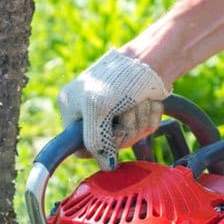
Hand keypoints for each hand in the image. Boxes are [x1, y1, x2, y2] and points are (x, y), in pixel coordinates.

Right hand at [57, 49, 170, 169]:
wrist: (151, 57)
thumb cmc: (119, 78)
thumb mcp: (97, 109)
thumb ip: (96, 141)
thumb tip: (107, 167)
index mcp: (72, 109)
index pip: (81, 148)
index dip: (98, 148)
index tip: (111, 136)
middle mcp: (92, 113)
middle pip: (110, 145)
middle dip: (125, 129)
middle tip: (127, 110)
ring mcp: (116, 114)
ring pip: (131, 137)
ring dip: (139, 120)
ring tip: (138, 100)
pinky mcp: (136, 111)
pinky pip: (146, 129)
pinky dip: (150, 116)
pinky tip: (148, 101)